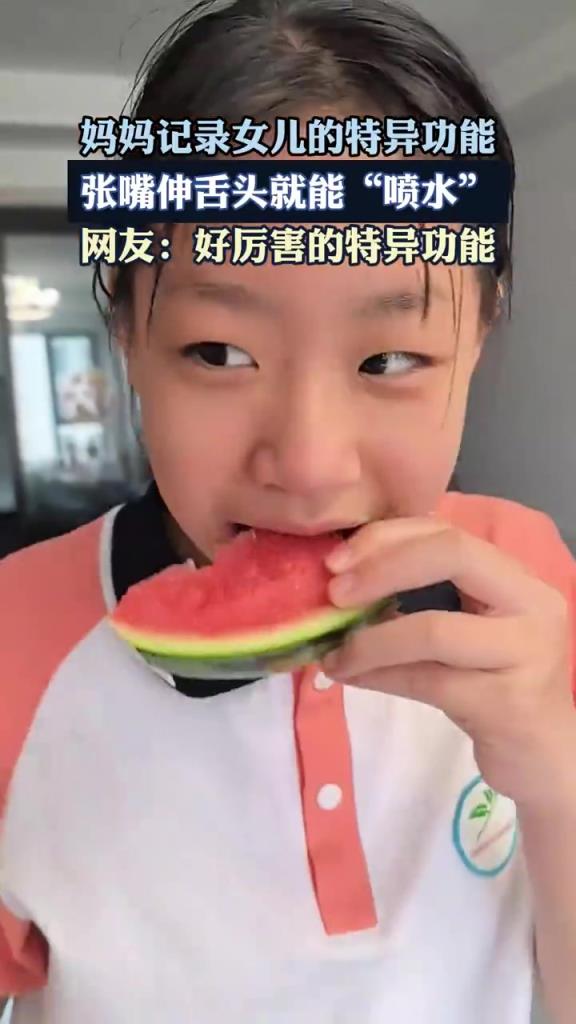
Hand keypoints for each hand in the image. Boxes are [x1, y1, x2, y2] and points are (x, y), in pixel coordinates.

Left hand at [321, 518, 575, 809]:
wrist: (542, 754)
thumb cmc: (492, 683)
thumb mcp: (465, 629)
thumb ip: (422, 594)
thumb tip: (338, 580)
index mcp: (516, 575)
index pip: (449, 530)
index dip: (388, 537)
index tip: (337, 559)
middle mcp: (531, 602)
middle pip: (452, 555)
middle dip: (381, 568)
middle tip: (333, 593)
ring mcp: (525, 652)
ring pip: (433, 628)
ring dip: (370, 640)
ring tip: (334, 653)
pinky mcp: (507, 703)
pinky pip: (427, 681)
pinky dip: (379, 676)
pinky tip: (349, 676)